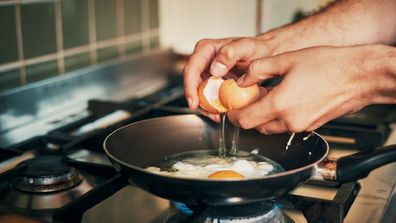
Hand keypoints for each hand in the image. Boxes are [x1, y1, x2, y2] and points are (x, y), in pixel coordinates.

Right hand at [183, 37, 274, 120]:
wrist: (267, 53)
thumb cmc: (258, 47)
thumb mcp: (247, 48)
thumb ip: (230, 53)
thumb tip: (214, 68)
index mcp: (206, 49)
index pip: (191, 69)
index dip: (190, 87)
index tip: (194, 102)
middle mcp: (204, 60)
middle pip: (192, 83)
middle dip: (198, 101)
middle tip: (209, 113)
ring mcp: (208, 72)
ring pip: (199, 92)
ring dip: (206, 106)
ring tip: (217, 115)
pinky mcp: (215, 82)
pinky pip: (209, 95)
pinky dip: (213, 105)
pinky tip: (222, 111)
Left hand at [228, 45, 391, 132]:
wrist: (360, 76)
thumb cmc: (329, 66)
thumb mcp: (286, 60)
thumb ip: (258, 70)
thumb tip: (243, 79)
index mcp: (280, 105)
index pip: (245, 120)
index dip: (233, 116)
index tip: (230, 109)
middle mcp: (290, 121)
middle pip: (256, 126)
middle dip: (248, 115)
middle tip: (247, 99)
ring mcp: (302, 126)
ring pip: (271, 128)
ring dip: (263, 116)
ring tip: (266, 97)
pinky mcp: (311, 126)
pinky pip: (286, 126)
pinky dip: (278, 117)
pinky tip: (283, 100)